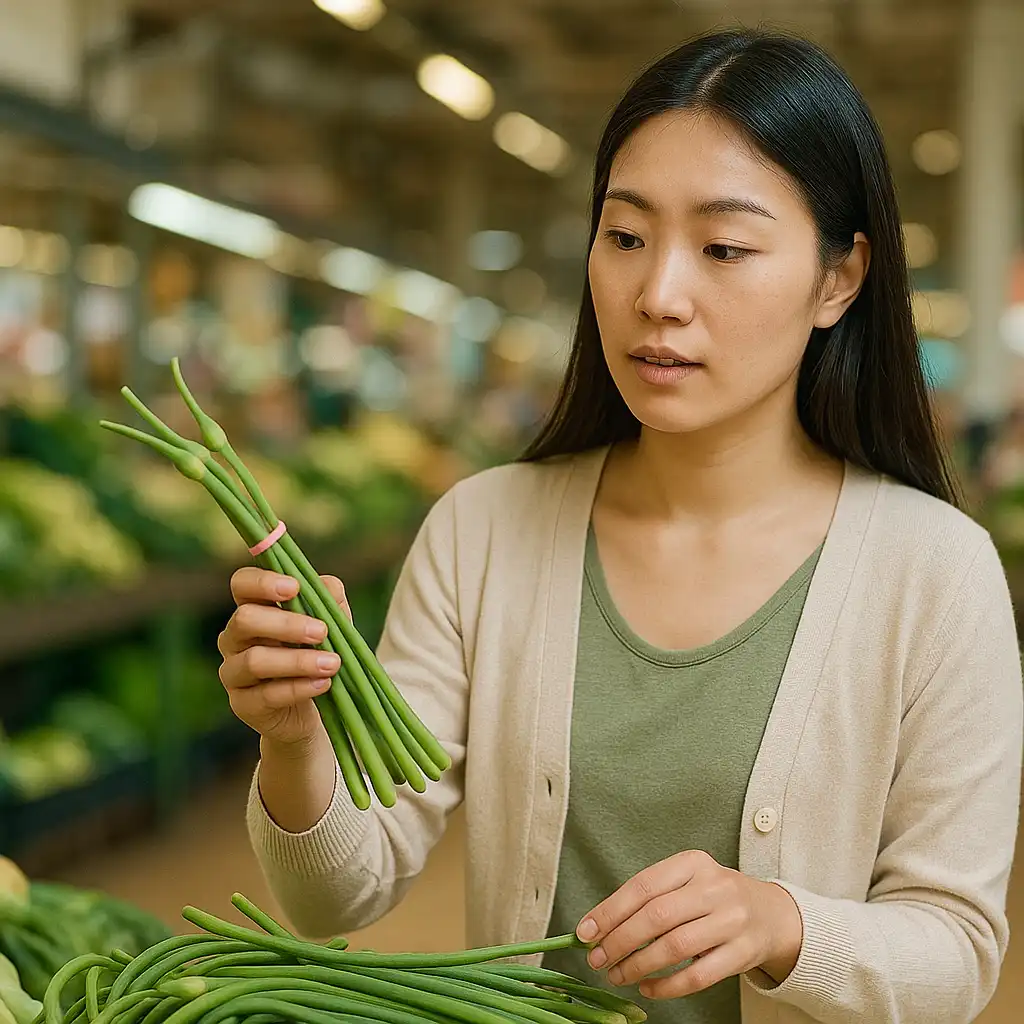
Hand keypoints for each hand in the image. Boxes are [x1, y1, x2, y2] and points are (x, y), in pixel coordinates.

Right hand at [218, 568, 350, 747]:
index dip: (262, 582)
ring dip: (297, 661)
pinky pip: (267, 695)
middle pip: (245, 619)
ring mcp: (234, 672)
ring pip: (255, 660)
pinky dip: (299, 688)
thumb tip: (329, 585)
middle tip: (321, 631)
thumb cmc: (317, 654)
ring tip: (332, 663)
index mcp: (253, 608)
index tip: (294, 587)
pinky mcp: (242, 704)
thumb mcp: (331, 625)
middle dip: (286, 624)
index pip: (241, 584)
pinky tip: (323, 684)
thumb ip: (329, 602)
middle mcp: (234, 638)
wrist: (313, 709)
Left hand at [576, 850, 802, 999]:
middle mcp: (714, 887)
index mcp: (693, 862)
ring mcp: (732, 920)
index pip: (643, 885)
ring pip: (675, 947)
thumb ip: (648, 898)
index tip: (585, 932)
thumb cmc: (713, 897)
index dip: (611, 911)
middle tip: (597, 958)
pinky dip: (667, 986)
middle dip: (620, 941)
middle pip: (657, 916)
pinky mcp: (743, 953)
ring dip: (638, 965)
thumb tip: (597, 926)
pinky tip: (648, 987)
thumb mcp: (686, 881)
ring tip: (616, 974)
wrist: (772, 914)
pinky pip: (698, 975)